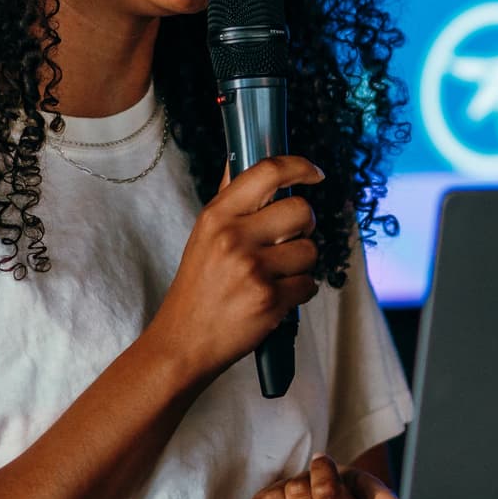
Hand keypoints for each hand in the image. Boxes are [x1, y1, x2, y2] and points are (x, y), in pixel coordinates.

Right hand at [145, 156, 324, 382]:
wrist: (183, 342)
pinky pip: (309, 284)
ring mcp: (252, 269)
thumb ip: (229, 198)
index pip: (267, 172)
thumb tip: (241, 156)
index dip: (300, 167)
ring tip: (274, 276)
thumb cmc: (198, 287)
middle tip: (289, 241)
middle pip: (302, 211)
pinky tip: (275, 298)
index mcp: (217, 216)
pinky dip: (299, 292)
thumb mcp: (204, 235)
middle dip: (305, 227)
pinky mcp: (270, 300)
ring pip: (310, 251)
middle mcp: (233, 238)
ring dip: (301, 265)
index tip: (314, 174)